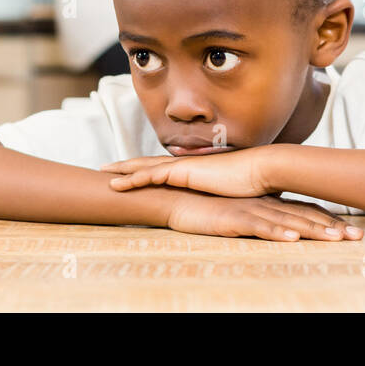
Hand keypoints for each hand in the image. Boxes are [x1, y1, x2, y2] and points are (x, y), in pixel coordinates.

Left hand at [100, 146, 273, 197]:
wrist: (260, 170)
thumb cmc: (252, 182)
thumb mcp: (231, 192)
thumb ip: (221, 194)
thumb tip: (223, 202)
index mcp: (194, 169)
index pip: (163, 168)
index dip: (144, 169)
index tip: (129, 172)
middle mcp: (185, 165)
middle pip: (148, 163)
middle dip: (126, 165)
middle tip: (106, 168)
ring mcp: (183, 167)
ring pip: (144, 167)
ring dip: (122, 170)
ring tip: (104, 173)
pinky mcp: (183, 172)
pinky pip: (151, 175)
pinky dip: (133, 179)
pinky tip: (118, 184)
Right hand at [164, 192, 363, 240]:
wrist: (181, 197)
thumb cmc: (212, 207)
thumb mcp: (245, 213)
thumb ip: (266, 216)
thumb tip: (287, 226)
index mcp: (271, 203)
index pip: (307, 212)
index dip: (331, 221)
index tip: (354, 232)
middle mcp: (266, 204)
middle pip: (305, 216)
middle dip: (333, 227)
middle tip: (358, 237)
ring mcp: (252, 210)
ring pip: (288, 222)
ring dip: (313, 230)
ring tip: (336, 238)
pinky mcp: (234, 218)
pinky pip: (259, 226)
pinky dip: (278, 232)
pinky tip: (293, 238)